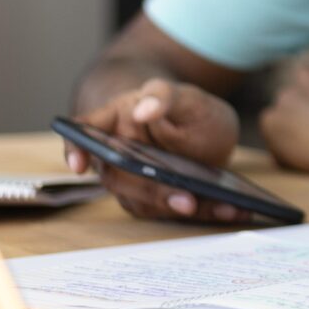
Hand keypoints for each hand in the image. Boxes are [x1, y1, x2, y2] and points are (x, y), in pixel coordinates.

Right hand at [64, 78, 245, 222]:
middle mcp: (118, 157)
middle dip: (153, 192)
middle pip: (121, 178)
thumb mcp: (184, 95)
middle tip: (186, 200)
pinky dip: (204, 212)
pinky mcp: (159, 200)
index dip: (76, 149)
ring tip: (225, 208)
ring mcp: (136, 182)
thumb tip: (144, 109)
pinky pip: (175, 211)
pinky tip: (233, 211)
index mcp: (115, 123)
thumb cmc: (186, 107)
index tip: (80, 165)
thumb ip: (164, 95)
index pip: (83, 134)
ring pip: (147, 202)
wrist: (204, 126)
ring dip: (183, 209)